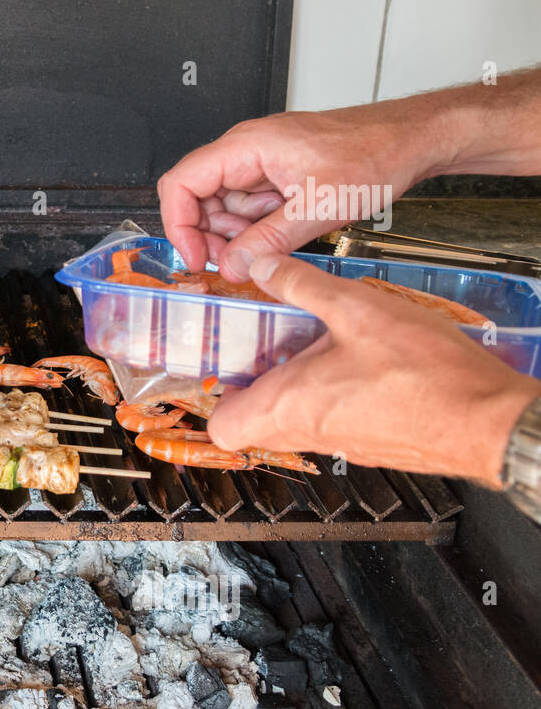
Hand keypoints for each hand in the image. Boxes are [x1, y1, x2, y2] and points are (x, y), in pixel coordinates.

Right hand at [157, 106, 443, 281]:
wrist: (414, 138)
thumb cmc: (376, 153)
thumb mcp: (320, 207)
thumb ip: (269, 240)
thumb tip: (231, 266)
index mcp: (246, 146)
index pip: (181, 183)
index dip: (179, 226)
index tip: (195, 258)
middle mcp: (246, 150)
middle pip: (198, 198)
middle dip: (211, 237)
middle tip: (235, 264)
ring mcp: (260, 161)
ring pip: (224, 206)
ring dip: (238, 235)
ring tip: (270, 246)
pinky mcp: (276, 173)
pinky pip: (250, 206)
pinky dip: (258, 228)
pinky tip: (284, 233)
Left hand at [206, 255, 540, 485]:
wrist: (491, 421)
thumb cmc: (428, 379)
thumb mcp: (356, 309)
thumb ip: (303, 285)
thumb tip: (266, 266)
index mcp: (289, 408)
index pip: (222, 427)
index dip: (217, 395)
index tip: (223, 360)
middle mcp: (309, 433)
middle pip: (256, 422)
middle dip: (256, 380)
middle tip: (266, 343)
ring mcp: (341, 443)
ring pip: (295, 419)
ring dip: (296, 382)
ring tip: (312, 343)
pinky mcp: (371, 441)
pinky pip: (331, 419)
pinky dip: (330, 391)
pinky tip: (353, 358)